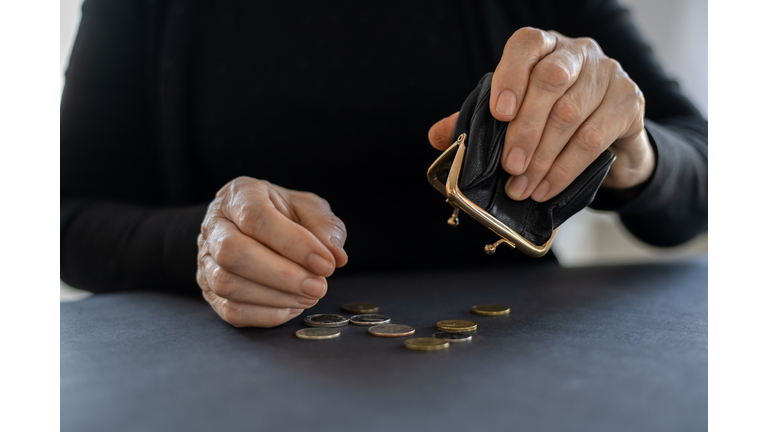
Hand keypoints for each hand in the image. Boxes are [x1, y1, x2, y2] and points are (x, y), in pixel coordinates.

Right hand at [196, 177, 347, 327]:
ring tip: (310, 296)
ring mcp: (206, 259)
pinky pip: (231, 310)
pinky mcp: (209, 290)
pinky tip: (292, 306)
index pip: (255, 217)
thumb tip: (336, 256)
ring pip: (227, 284)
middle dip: (282, 275)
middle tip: (319, 286)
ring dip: (275, 297)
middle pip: (232, 252)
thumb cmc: (284, 215)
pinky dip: (266, 315)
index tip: (326, 263)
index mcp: (240, 194)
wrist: (256, 227)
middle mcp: (215, 224)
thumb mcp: (309, 208)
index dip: (293, 243)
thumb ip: (325, 227)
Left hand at [428, 27, 654, 200]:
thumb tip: (436, 137)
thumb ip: (477, 120)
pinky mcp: (629, 102)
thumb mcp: (515, 115)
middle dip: (525, 129)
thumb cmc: (553, 118)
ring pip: (572, 114)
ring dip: (542, 158)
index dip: (510, 76)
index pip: (526, 45)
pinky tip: (546, 188)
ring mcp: (608, 74)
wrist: (611, 136)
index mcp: (544, 47)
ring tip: (521, 187)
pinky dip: (564, 169)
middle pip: (550, 81)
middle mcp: (578, 53)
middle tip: (509, 166)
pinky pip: (594, 138)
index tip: (499, 113)